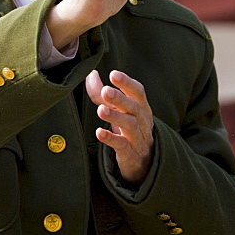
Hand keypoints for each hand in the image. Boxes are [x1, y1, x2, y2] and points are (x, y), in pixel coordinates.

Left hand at [86, 68, 154, 184]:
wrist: (144, 160)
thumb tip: (90, 74)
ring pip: (130, 125)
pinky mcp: (131, 154)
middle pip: (133, 107)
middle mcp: (142, 120)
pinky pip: (123, 146)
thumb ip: (102, 92)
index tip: (113, 74)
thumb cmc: (128, 126)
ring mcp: (138, 137)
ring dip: (115, 116)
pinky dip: (111, 139)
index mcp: (141, 106)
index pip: (137, 91)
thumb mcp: (118, 109)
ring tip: (101, 110)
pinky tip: (100, 132)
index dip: (126, 82)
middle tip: (106, 91)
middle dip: (120, 98)